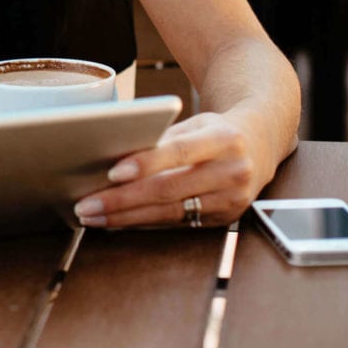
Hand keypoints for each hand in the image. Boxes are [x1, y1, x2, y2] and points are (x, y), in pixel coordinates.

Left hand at [71, 112, 260, 229]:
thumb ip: (163, 139)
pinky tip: (119, 222)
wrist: (262, 145)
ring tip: (94, 217)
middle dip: (123, 200)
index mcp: (224, 139)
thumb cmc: (217, 130)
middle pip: (170, 189)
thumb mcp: (197, 123)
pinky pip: (179, 223)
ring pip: (171, 213)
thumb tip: (115, 157)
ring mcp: (232, 200)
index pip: (179, 152)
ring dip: (127, 217)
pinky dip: (145, 222)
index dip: (146, 163)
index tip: (112, 173)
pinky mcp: (226, 219)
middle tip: (86, 205)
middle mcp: (233, 172)